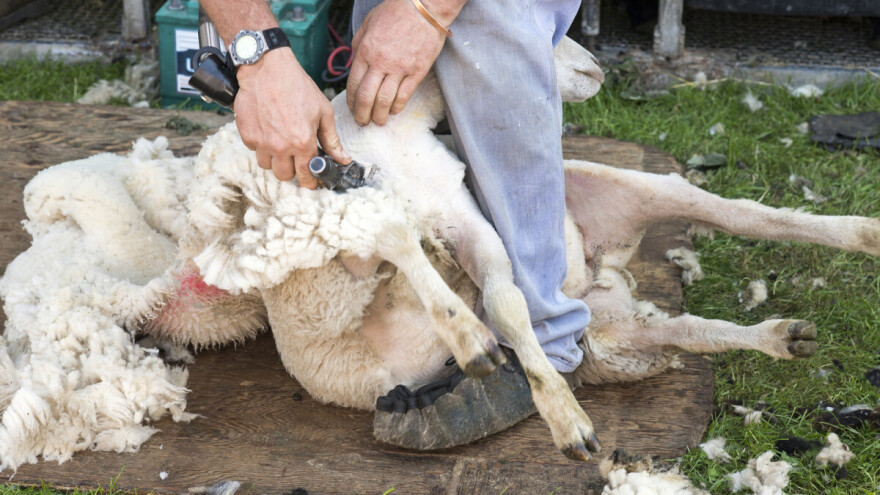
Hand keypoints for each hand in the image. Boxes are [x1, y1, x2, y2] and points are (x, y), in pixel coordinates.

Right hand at [234, 48, 350, 186]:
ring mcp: (261, 142)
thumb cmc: (297, 87)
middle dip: (292, 171)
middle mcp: (281, 147)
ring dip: (275, 159)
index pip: (307, 175)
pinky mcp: (246, 135)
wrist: (267, 68)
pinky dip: (261, 145)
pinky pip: (254, 150)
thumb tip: (343, 159)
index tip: (311, 181)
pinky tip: (268, 130)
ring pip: (267, 166)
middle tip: (296, 159)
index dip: (310, 181)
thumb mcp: (323, 112)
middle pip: (284, 176)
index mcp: (302, 142)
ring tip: (281, 143)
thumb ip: (332, 139)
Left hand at [346, 0, 454, 125]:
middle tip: (362, 122)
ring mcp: (399, 69)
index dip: (351, 102)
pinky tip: (393, 111)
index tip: (351, 109)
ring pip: (384, 101)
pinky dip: (397, 107)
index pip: (353, 84)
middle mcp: (380, 63)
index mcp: (365, 51)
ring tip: (378, 121)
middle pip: (366, 98)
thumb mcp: (368, 24)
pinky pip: (404, 96)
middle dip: (361, 115)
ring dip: (379, 116)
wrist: (424, 7)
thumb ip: (359, 45)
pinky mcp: (417, 72)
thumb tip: (355, 64)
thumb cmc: (396, 12)